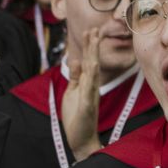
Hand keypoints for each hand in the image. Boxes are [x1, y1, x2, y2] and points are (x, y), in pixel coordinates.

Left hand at [63, 28, 103, 161]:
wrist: (81, 139)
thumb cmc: (77, 117)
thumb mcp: (73, 93)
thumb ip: (76, 77)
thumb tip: (76, 60)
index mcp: (87, 84)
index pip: (89, 61)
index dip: (89, 46)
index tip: (90, 31)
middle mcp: (92, 87)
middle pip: (93, 62)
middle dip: (93, 45)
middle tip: (94, 28)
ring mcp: (91, 95)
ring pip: (93, 71)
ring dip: (93, 54)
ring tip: (94, 40)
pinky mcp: (87, 105)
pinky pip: (89, 88)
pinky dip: (90, 76)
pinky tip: (91, 64)